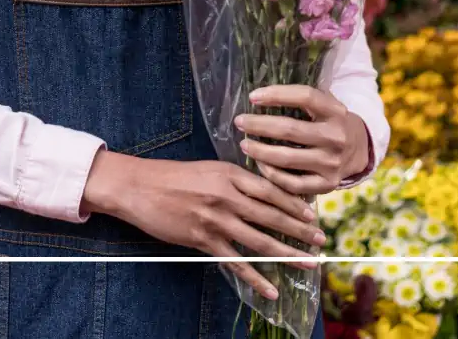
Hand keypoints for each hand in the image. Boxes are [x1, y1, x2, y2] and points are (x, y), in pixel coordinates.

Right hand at [80, 149, 323, 300]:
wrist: (137, 186)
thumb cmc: (169, 176)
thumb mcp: (206, 169)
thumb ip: (233, 180)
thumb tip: (261, 193)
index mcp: (228, 173)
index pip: (270, 190)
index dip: (294, 204)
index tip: (312, 215)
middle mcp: (226, 195)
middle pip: (271, 215)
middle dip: (300, 230)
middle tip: (320, 240)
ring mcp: (215, 219)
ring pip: (259, 240)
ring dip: (287, 254)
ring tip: (309, 263)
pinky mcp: (203, 239)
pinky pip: (236, 262)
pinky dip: (256, 277)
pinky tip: (271, 289)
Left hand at [235, 85, 370, 196]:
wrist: (360, 151)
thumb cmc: (331, 122)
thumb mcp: (326, 104)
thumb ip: (303, 98)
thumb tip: (261, 93)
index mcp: (336, 112)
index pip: (305, 97)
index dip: (277, 94)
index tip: (252, 97)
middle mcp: (336, 137)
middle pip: (290, 130)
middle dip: (259, 125)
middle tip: (239, 121)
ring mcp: (332, 163)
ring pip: (287, 159)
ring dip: (260, 151)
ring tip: (244, 144)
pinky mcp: (327, 184)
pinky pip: (293, 183)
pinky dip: (272, 174)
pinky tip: (260, 164)